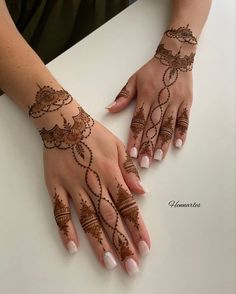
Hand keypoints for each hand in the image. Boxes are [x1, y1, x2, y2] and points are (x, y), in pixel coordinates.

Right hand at [40, 103, 149, 275]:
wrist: (64, 122)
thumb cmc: (93, 133)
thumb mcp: (117, 146)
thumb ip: (129, 170)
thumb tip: (143, 191)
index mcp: (111, 172)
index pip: (127, 205)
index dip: (137, 227)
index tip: (145, 247)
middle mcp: (94, 182)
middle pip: (110, 217)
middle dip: (122, 243)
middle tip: (131, 266)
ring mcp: (73, 186)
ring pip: (87, 218)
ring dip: (98, 242)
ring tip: (108, 263)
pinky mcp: (55, 187)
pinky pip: (59, 211)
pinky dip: (65, 229)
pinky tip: (72, 247)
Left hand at [107, 30, 195, 167]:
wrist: (175, 57)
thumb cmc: (151, 71)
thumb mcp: (134, 80)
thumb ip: (123, 96)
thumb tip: (109, 109)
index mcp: (145, 98)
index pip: (138, 122)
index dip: (135, 138)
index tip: (131, 153)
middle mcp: (160, 102)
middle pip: (153, 127)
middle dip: (148, 146)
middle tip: (145, 162)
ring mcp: (174, 103)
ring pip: (168, 126)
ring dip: (163, 142)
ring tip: (158, 157)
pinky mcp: (186, 103)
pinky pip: (184, 119)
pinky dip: (182, 132)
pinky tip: (178, 144)